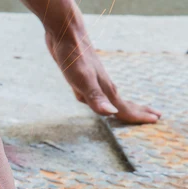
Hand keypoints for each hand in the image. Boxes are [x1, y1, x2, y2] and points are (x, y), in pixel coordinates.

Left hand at [46, 32, 161, 123]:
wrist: (66, 34)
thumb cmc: (73, 57)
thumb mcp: (82, 80)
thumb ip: (96, 97)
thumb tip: (112, 113)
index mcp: (105, 88)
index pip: (124, 108)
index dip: (137, 117)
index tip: (154, 121)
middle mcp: (103, 84)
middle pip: (123, 102)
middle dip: (137, 111)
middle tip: (155, 116)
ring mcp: (95, 79)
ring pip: (111, 97)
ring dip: (122, 105)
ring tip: (131, 110)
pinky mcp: (85, 75)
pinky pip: (98, 93)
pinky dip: (105, 99)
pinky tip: (102, 98)